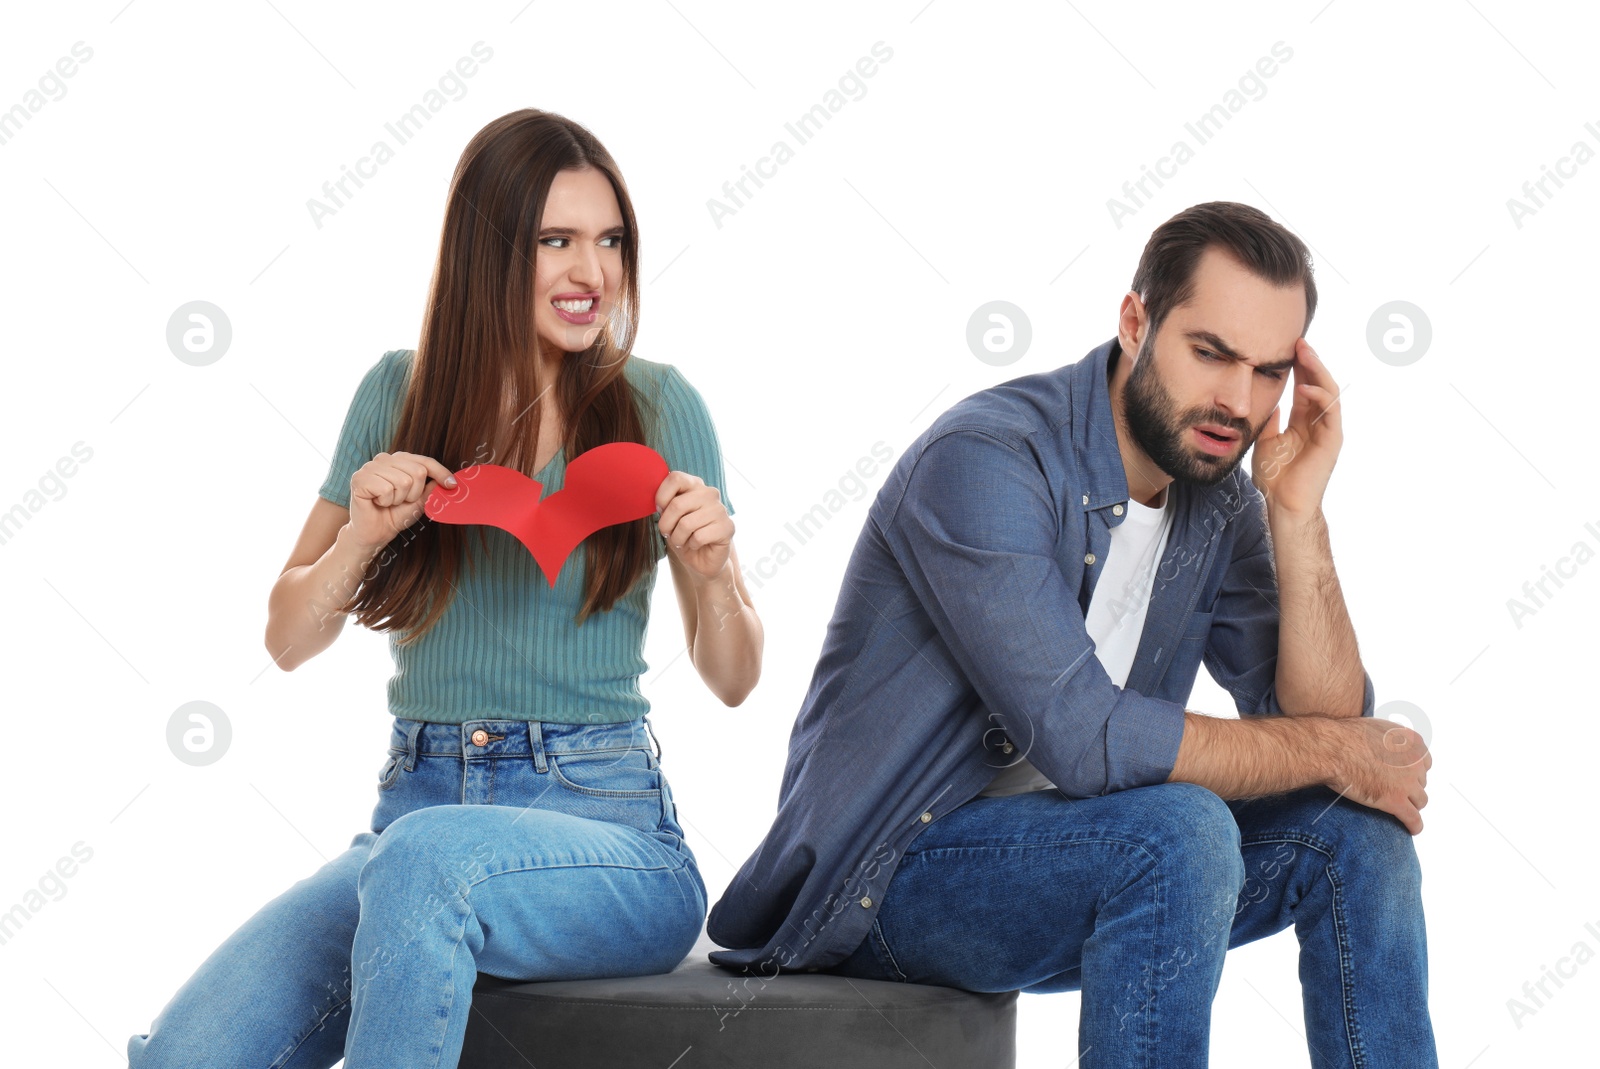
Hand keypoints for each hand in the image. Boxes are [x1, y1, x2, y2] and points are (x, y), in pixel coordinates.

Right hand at [347, 451, 457, 550]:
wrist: (375, 533)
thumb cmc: (395, 514)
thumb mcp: (420, 500)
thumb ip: (432, 488)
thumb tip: (450, 480)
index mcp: (398, 460)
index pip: (425, 461)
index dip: (440, 473)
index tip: (452, 485)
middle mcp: (383, 459)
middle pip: (417, 471)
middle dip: (414, 493)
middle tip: (401, 501)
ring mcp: (369, 467)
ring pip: (402, 481)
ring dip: (398, 499)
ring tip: (388, 502)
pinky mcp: (359, 479)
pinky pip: (386, 489)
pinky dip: (385, 501)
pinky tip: (377, 503)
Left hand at [655, 471, 732, 580]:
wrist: (701, 559)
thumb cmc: (683, 534)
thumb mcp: (668, 516)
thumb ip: (664, 504)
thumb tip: (657, 504)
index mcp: (695, 485)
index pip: (676, 478)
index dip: (661, 496)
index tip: (660, 511)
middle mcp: (710, 493)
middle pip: (677, 504)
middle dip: (666, 525)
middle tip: (668, 533)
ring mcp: (720, 510)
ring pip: (686, 524)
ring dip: (678, 538)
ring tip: (682, 541)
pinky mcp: (728, 527)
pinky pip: (699, 537)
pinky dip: (692, 545)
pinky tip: (696, 544)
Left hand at [1250, 338, 1341, 518]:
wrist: (1283, 504)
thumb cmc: (1274, 477)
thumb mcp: (1265, 439)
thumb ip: (1269, 418)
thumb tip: (1264, 396)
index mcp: (1303, 421)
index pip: (1304, 386)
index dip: (1298, 367)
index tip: (1287, 347)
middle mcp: (1318, 422)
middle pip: (1318, 383)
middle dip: (1309, 361)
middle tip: (1298, 340)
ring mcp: (1327, 430)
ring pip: (1328, 392)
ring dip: (1317, 370)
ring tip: (1304, 352)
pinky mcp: (1332, 441)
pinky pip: (1330, 413)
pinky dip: (1319, 397)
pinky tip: (1305, 386)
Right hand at [1324, 716, 1431, 834]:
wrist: (1333, 749)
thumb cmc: (1344, 736)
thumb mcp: (1375, 727)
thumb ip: (1389, 738)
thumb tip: (1384, 745)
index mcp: (1411, 742)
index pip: (1424, 762)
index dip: (1412, 771)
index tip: (1402, 776)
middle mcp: (1415, 762)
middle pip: (1420, 782)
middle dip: (1409, 787)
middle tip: (1392, 789)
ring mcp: (1407, 783)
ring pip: (1420, 801)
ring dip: (1411, 804)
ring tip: (1401, 809)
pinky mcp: (1396, 801)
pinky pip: (1413, 819)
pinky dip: (1414, 825)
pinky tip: (1412, 829)